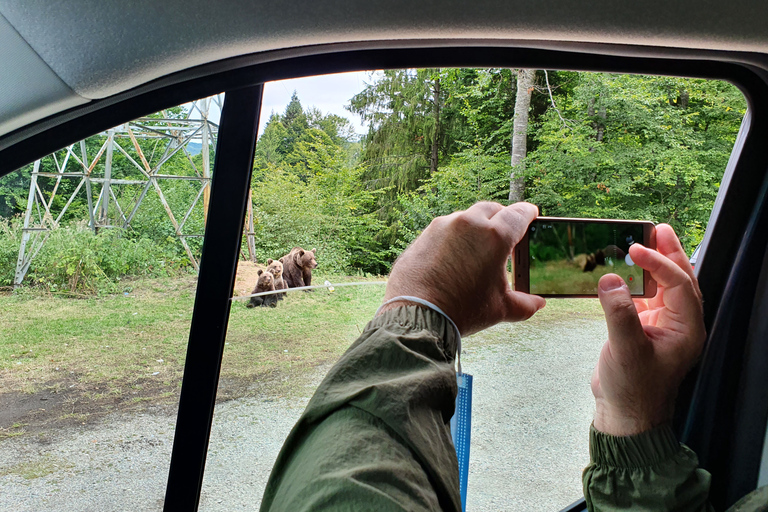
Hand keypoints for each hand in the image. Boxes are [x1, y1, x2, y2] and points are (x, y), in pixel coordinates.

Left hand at [381, 201, 545, 335]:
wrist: (415, 314)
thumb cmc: (461, 310)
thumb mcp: (499, 309)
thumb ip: (524, 304)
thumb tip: (538, 303)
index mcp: (494, 236)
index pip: (518, 214)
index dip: (528, 213)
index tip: (531, 213)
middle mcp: (468, 224)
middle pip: (491, 209)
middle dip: (501, 216)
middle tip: (505, 230)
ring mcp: (442, 227)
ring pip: (465, 218)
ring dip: (474, 227)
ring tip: (477, 246)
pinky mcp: (423, 236)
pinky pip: (443, 230)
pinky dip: (453, 237)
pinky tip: (453, 255)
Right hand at [592, 224, 705, 435]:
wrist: (625, 417)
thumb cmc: (633, 389)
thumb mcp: (626, 350)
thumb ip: (619, 314)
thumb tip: (610, 279)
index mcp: (687, 329)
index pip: (679, 285)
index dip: (659, 264)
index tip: (635, 250)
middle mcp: (679, 325)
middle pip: (679, 280)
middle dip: (668, 253)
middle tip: (657, 229)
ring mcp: (661, 327)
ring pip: (662, 287)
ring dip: (653, 264)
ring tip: (643, 241)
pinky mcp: (642, 331)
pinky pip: (644, 298)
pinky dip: (636, 281)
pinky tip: (624, 271)